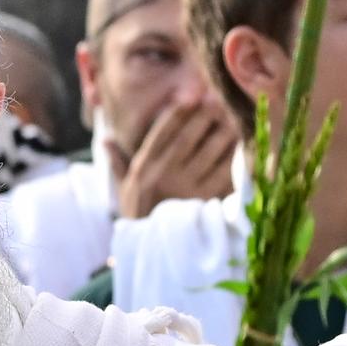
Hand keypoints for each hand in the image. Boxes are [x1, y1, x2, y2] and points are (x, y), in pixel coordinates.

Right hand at [116, 91, 235, 217]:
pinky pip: (224, 173)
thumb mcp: (124, 189)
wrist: (152, 249)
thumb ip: (117, 163)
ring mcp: (186, 188)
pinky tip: (241, 143)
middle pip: (187, 138)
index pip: (161, 133)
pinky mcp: (206, 201)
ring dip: (221, 132)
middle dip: (202, 116)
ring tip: (231, 115)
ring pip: (208, 153)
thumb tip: (105, 140)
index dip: (177, 113)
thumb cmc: (139, 215)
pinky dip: (234, 157)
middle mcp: (164, 175)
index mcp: (144, 169)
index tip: (190, 96)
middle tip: (216, 98)